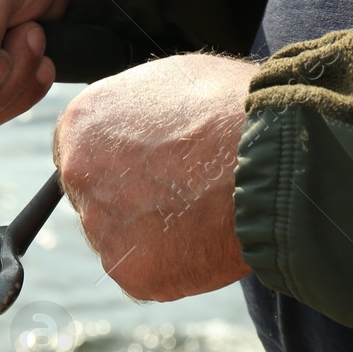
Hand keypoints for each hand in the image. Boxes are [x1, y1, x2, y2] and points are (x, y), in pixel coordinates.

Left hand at [53, 53, 255, 300]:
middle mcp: (78, 175)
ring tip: (203, 210)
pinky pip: (151, 271)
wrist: (274, 157)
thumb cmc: (233, 108)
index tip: (149, 167)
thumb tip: (138, 121)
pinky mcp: (133, 272)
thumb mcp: (171, 80)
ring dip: (154, 233)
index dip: (118, 161)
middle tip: (182, 191)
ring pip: (122, 238)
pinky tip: (207, 238)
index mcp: (81, 124)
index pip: (81, 152)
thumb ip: (135, 106)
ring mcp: (102, 228)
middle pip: (96, 198)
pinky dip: (177, 263)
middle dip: (131, 199)